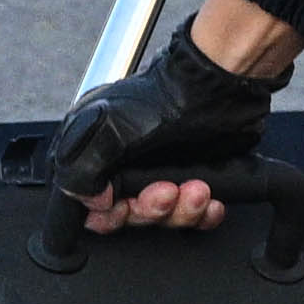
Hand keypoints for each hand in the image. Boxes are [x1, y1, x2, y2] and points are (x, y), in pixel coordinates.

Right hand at [46, 23, 278, 220]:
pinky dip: (203, 213)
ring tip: (196, 190)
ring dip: (181, 210)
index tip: (122, 207)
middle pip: (128, 214)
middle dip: (150, 209)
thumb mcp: (108, 127)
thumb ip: (82, 170)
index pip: (88, 204)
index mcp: (96, 151)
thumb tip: (90, 202)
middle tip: (167, 192)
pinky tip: (210, 201)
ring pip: (163, 217)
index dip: (105, 215)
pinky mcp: (193, 179)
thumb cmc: (167, 96)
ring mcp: (160, 173)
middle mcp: (125, 165)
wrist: (222, 87)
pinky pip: (194, 214)